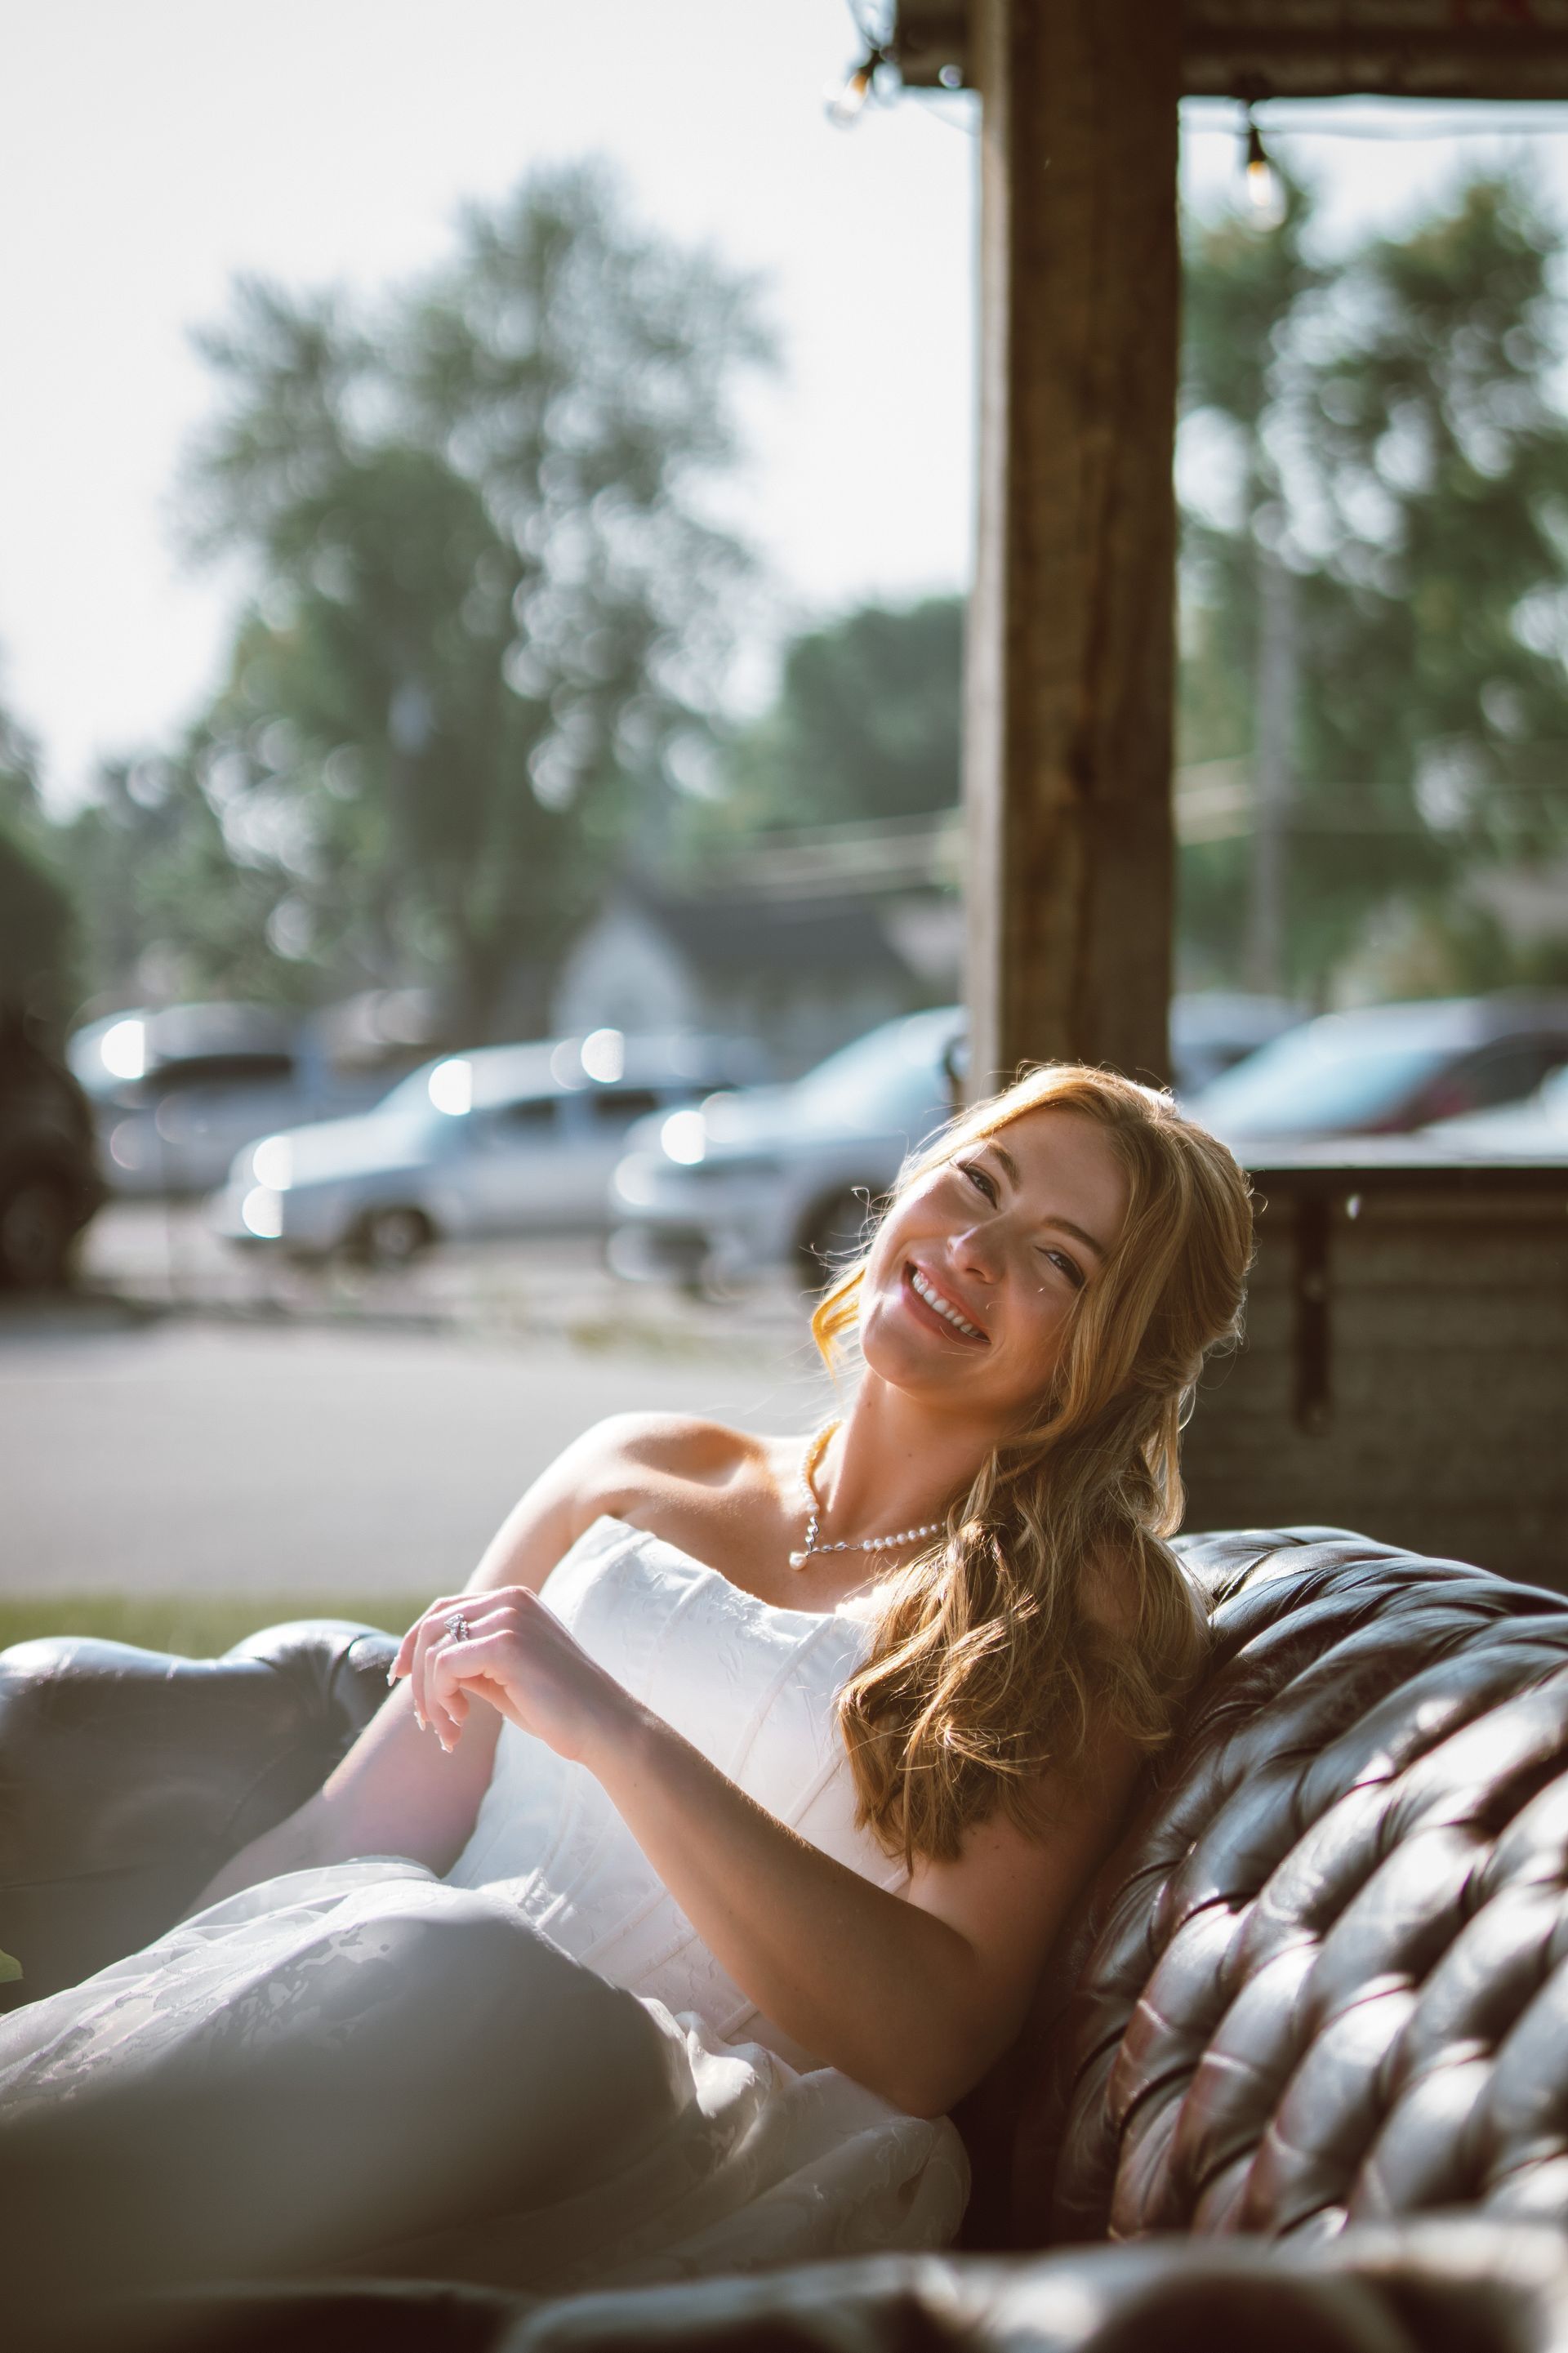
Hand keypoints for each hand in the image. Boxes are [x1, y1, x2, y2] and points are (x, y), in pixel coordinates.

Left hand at [389, 1586, 634, 1763]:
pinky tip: (460, 1723)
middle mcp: (510, 1599)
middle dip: (417, 1677)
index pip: (443, 1610)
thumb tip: (420, 1666)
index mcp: (513, 1600)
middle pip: (431, 1627)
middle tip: (426, 1721)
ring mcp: (509, 1618)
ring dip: (430, 1698)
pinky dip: (441, 1699)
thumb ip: (469, 1662)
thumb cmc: (557, 1708)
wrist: (603, 1726)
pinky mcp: (507, 1644)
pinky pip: (446, 1667)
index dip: (412, 1643)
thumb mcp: (504, 1677)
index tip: (399, 1679)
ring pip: (434, 1650)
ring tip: (449, 1730)